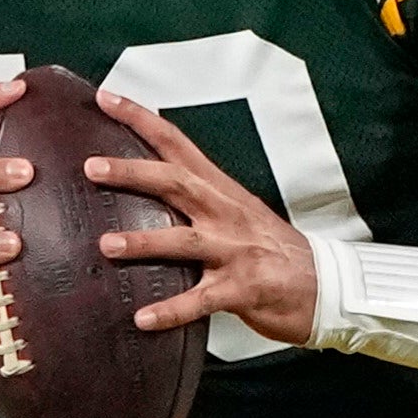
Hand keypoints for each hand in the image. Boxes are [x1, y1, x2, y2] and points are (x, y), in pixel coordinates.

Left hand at [81, 91, 316, 343]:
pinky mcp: (243, 289)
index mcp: (220, 190)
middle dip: (133, 173)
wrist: (326, 285)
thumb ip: (192, 198)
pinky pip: (201, 300)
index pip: (176, 144)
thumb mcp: (234, 211)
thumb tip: (139, 186)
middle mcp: (225, 213)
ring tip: (106, 244)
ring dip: (145, 241)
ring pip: (185, 240)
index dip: (141, 119)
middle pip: (176, 183)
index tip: (105, 99)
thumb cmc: (270, 249)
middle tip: (91, 167)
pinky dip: (171, 310)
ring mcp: (235, 250)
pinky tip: (142, 319)